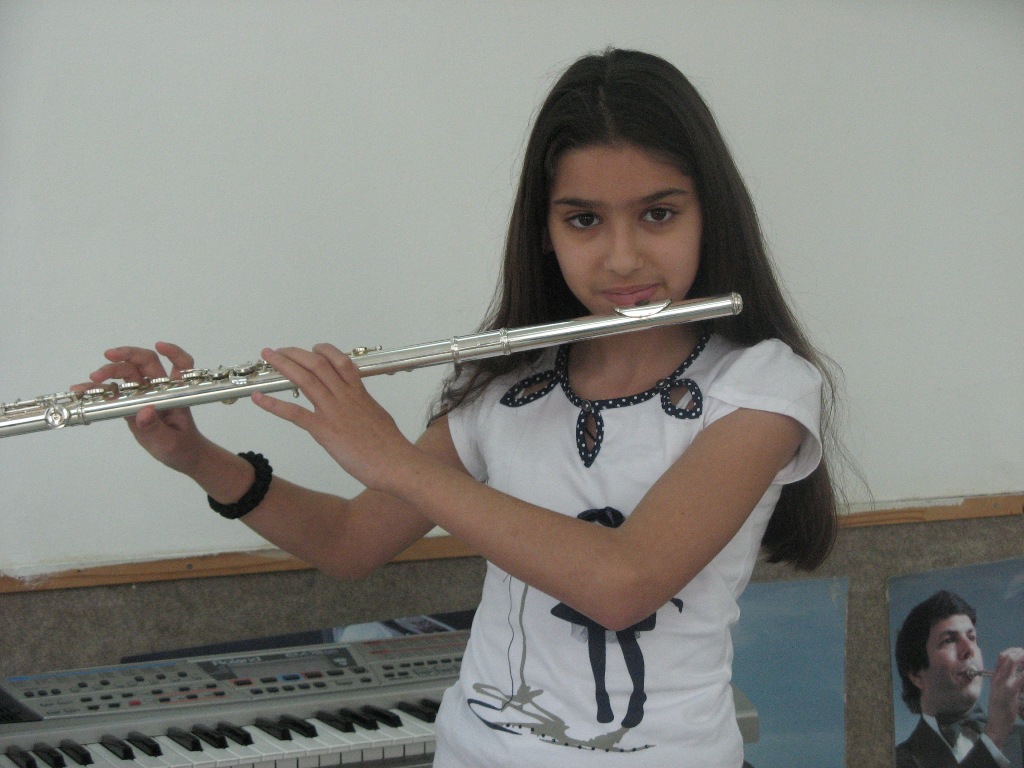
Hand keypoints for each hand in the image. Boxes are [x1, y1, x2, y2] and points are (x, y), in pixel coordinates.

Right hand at [77, 342, 206, 473]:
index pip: (181, 366)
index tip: (159, 346)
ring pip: (128, 373)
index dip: (174, 353)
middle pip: (146, 363)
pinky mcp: (131, 404)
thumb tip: (144, 412)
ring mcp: (144, 395)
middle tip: (108, 356)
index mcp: (175, 393)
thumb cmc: (181, 447)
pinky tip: (82, 390)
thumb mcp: (169, 442)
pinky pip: (114, 392)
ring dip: (110, 370)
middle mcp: (160, 389)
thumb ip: (155, 428)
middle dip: (128, 356)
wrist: (180, 456)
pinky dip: (98, 389)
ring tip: (92, 378)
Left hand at [252, 344, 417, 489]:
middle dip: (295, 353)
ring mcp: (333, 411)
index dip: (325, 351)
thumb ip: (367, 409)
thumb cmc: (391, 447)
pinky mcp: (324, 430)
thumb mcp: (379, 418)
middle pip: (317, 364)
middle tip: (279, 350)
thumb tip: (363, 408)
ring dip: (283, 366)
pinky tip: (259, 398)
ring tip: (268, 357)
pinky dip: (273, 404)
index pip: (340, 362)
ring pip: (305, 379)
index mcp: (359, 394)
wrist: (395, 462)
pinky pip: (294, 413)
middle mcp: (345, 397)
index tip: (313, 349)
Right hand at [984, 647, 1023, 745]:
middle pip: (1007, 656)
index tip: (1022, 653)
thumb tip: (1018, 674)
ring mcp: (1004, 682)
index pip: (1002, 657)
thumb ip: (1007, 682)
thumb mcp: (1000, 693)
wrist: (997, 724)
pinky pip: (1021, 677)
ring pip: (1013, 662)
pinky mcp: (1011, 690)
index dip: (1014, 651)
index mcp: (995, 677)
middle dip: (1020, 653)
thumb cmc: (1001, 710)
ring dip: (1023, 660)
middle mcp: (998, 677)